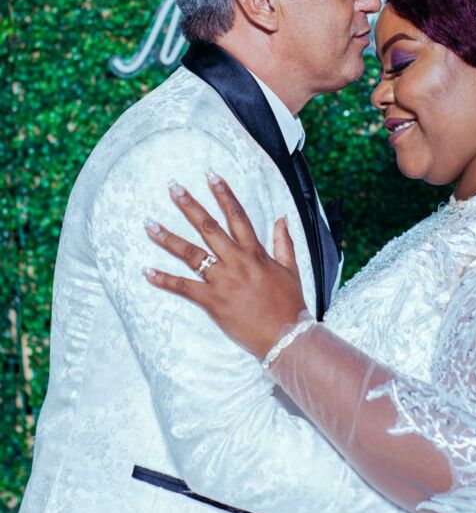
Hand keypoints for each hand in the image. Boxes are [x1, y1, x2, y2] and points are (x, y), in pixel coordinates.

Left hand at [143, 174, 307, 359]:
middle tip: (173, 188)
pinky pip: (184, 287)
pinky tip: (147, 271)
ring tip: (149, 225)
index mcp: (255, 252)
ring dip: (169, 238)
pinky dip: (165, 280)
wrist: (286, 336)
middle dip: (189, 206)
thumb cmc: (290, 305)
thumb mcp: (291, 269)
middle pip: (209, 227)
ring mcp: (223, 280)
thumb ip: (283, 242)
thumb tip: (282, 218)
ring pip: (192, 254)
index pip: (237, 215)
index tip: (211, 176)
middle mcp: (236, 261)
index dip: (224, 194)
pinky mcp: (212, 301)